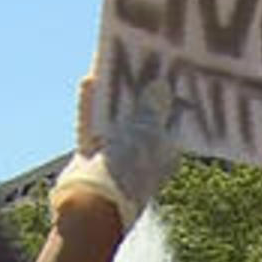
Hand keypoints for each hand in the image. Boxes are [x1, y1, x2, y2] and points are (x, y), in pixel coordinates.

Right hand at [51, 74, 177, 230]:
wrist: (92, 205)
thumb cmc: (128, 170)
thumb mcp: (146, 133)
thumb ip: (152, 108)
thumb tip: (161, 87)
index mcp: (166, 152)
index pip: (172, 116)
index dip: (170, 91)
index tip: (167, 65)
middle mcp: (144, 152)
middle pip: (142, 113)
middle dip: (138, 87)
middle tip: (136, 56)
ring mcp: (117, 154)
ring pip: (116, 116)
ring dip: (114, 92)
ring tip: (111, 61)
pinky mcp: (92, 155)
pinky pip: (93, 124)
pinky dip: (92, 105)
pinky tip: (89, 82)